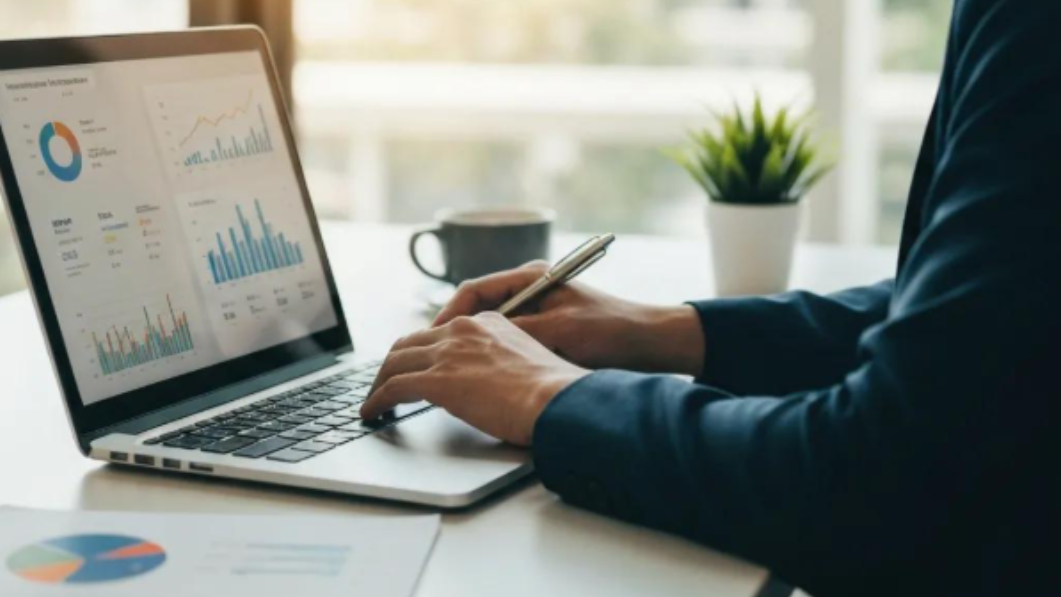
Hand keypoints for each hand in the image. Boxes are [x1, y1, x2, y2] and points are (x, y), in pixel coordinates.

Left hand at [360, 312, 589, 445]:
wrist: (557, 400)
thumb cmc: (552, 391)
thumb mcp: (525, 361)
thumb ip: (500, 362)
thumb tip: (485, 384)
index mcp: (487, 322)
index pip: (440, 332)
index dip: (422, 351)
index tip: (415, 366)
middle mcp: (464, 330)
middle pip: (410, 343)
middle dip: (393, 364)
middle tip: (385, 383)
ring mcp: (448, 353)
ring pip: (395, 362)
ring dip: (379, 383)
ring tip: (373, 401)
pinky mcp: (437, 380)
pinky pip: (393, 388)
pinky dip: (377, 401)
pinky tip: (372, 413)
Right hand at [434, 262, 705, 376]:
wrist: (653, 343)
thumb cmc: (611, 332)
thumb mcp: (559, 331)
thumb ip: (516, 331)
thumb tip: (473, 338)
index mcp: (531, 277)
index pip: (473, 290)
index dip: (447, 314)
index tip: (432, 337)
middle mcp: (530, 288)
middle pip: (476, 308)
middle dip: (453, 332)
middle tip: (431, 357)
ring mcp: (538, 309)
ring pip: (490, 327)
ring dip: (471, 346)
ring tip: (450, 368)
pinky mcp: (547, 330)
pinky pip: (508, 340)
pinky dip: (493, 355)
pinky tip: (483, 374)